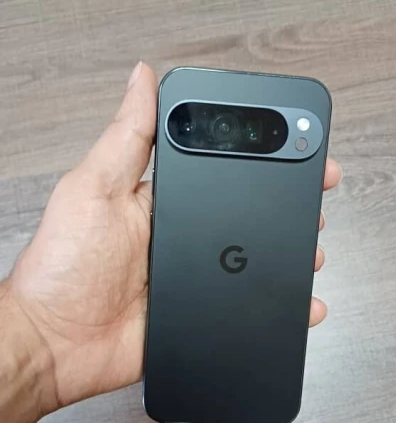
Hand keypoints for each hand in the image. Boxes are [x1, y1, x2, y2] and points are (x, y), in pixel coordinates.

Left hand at [9, 62, 340, 413]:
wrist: (54, 344)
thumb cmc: (63, 267)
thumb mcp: (93, 189)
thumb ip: (127, 139)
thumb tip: (142, 78)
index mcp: (161, 201)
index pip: (221, 169)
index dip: (261, 157)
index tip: (298, 148)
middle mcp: (181, 238)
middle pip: (245, 217)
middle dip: (285, 208)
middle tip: (313, 204)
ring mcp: (191, 279)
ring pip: (252, 264)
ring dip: (287, 256)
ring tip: (311, 251)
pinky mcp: (196, 316)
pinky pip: (244, 310)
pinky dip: (275, 310)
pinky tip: (299, 305)